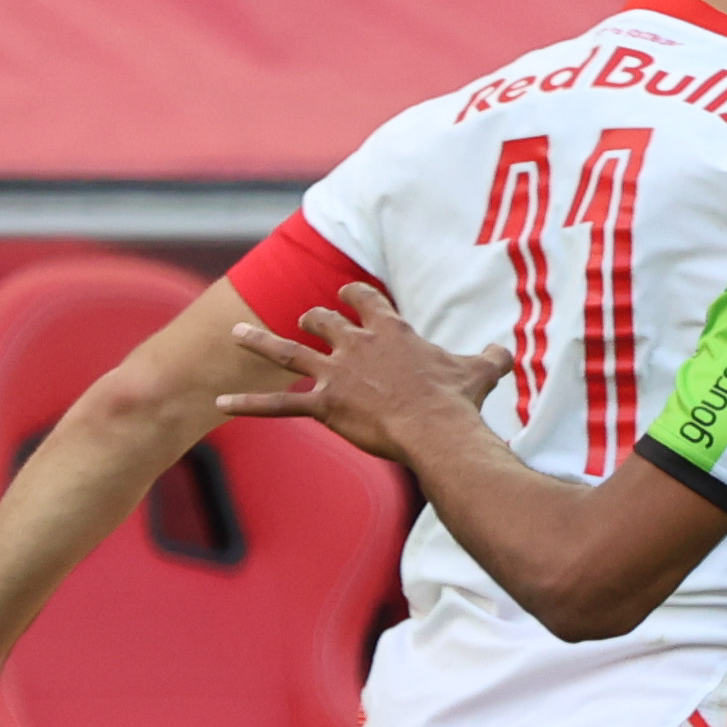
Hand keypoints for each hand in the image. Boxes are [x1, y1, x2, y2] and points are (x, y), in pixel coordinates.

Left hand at [217, 284, 511, 462]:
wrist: (437, 429)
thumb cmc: (458, 401)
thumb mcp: (480, 372)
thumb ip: (489, 358)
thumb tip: (506, 354)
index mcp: (390, 330)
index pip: (363, 300)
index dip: (353, 296)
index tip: (348, 297)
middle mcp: (356, 344)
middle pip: (322, 320)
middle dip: (312, 320)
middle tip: (306, 323)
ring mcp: (336, 374)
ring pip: (289, 351)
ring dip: (260, 341)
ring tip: (237, 333)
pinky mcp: (324, 406)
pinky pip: (278, 404)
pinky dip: (248, 403)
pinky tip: (220, 402)